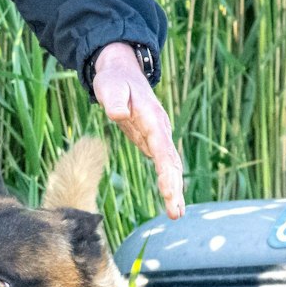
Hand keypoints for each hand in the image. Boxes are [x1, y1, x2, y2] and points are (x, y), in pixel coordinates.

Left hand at [92, 42, 185, 218]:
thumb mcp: (109, 86)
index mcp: (152, 119)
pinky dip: (169, 182)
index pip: (162, 149)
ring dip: (175, 189)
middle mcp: (160, 129)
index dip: (166, 172)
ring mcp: (159, 135)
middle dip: (175, 188)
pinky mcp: (152, 140)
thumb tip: (118, 114)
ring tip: (177, 214)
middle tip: (176, 214)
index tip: (169, 192)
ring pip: (170, 165)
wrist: (122, 72)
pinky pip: (164, 164)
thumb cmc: (114, 80)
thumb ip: (113, 100)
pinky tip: (172, 200)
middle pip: (171, 162)